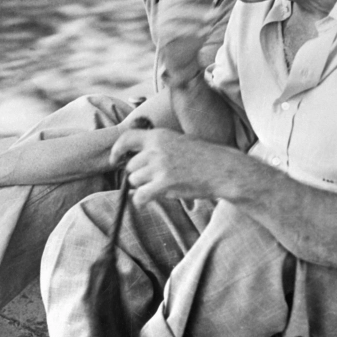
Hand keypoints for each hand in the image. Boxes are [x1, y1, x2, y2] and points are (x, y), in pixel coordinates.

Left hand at [110, 128, 225, 205]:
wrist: (222, 169)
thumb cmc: (203, 157)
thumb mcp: (178, 141)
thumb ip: (157, 147)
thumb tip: (134, 162)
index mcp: (159, 135)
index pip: (127, 138)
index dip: (117, 150)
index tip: (114, 161)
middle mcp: (156, 148)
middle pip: (131, 166)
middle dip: (139, 175)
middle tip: (155, 179)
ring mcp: (160, 165)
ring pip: (135, 181)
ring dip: (144, 186)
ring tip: (162, 186)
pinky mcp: (165, 182)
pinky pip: (140, 195)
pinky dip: (141, 200)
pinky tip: (146, 200)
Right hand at [156, 0, 215, 85]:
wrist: (181, 57)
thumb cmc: (191, 32)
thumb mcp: (198, 12)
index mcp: (169, 1)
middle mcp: (161, 10)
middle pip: (175, 0)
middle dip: (196, 3)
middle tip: (214, 10)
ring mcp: (159, 23)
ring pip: (176, 15)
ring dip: (196, 18)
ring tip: (212, 22)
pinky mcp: (160, 36)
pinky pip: (174, 31)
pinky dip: (191, 30)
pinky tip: (205, 33)